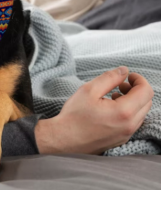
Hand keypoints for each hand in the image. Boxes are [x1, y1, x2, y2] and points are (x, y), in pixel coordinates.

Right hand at [35, 67, 153, 154]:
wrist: (63, 140)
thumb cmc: (74, 116)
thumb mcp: (89, 89)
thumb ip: (110, 77)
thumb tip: (124, 70)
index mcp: (124, 112)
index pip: (146, 91)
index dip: (139, 79)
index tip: (127, 76)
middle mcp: (129, 126)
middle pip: (147, 102)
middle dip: (136, 89)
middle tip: (120, 84)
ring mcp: (126, 135)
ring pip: (141, 113)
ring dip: (133, 100)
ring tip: (114, 95)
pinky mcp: (120, 140)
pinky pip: (133, 122)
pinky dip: (129, 111)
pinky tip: (111, 108)